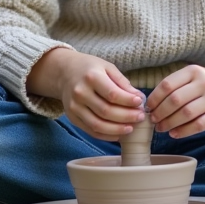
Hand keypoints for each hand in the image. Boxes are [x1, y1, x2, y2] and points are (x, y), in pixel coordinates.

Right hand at [27, 48, 146, 141]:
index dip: (128, 101)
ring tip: (131, 128)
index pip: (112, 94)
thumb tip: (138, 98)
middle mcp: (80, 93)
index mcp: (91, 77)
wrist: (64, 72)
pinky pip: (91, 131)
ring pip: (98, 125)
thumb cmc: (89, 69)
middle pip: (106, 111)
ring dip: (117, 129)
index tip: (140, 103)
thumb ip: (122, 83)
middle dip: (126, 117)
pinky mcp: (72, 118)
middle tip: (140, 117)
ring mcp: (74, 107)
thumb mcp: (107, 67)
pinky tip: (118, 134)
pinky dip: (106, 135)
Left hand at [147, 66, 204, 138]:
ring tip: (162, 128)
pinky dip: (184, 131)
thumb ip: (175, 86)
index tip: (149, 107)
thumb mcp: (194, 78)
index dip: (155, 98)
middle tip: (153, 120)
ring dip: (170, 123)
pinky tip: (175, 134)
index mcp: (193, 71)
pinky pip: (199, 125)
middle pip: (175, 100)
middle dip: (160, 112)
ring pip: (186, 113)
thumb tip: (151, 104)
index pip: (168, 85)